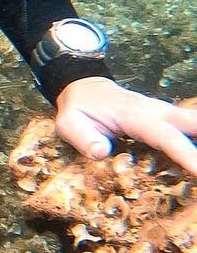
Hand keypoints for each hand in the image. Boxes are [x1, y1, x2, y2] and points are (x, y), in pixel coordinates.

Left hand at [54, 75, 196, 175]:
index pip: (169, 139)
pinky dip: (196, 143)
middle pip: (196, 126)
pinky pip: (192, 133)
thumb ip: (83, 137)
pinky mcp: (170, 123)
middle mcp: (160, 115)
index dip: (189, 156)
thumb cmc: (79, 109)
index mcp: (138, 117)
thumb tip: (103, 152)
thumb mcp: (68, 122)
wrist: (85, 90)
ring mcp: (168, 117)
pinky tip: (196, 163)